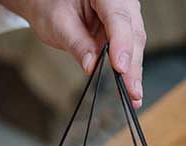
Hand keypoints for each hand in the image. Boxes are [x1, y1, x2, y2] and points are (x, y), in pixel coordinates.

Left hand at [0, 0, 146, 108]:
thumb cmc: (51, 6)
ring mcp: (125, 16)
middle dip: (132, 64)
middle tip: (132, 91)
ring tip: (134, 96)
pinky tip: (131, 87)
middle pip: (132, 33)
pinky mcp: (123, 31)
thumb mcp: (58, 24)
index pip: (118, 17)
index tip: (120, 68)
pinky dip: (129, 69)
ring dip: (134, 71)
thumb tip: (92, 66)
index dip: (122, 44)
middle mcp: (120, 1)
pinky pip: (130, 50)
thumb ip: (77, 43)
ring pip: (135, 43)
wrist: (49, 3)